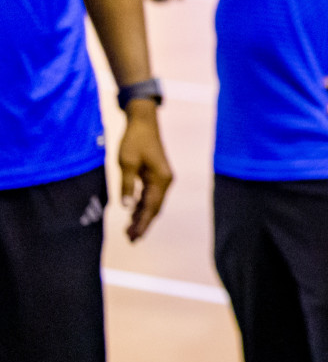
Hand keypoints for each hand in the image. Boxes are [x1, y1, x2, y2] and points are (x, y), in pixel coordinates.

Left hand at [118, 102, 172, 240]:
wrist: (143, 122)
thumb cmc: (134, 140)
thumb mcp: (127, 163)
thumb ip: (127, 186)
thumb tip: (127, 207)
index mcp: (161, 179)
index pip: (152, 207)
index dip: (143, 224)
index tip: (133, 237)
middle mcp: (165, 181)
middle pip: (155, 208)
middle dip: (143, 223)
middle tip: (130, 239)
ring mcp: (162, 178)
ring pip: (153, 203)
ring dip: (142, 216)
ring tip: (129, 231)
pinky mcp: (156, 175)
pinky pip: (150, 195)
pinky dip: (143, 206)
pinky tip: (133, 214)